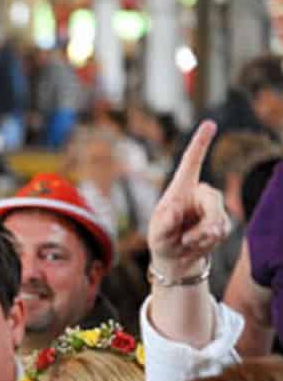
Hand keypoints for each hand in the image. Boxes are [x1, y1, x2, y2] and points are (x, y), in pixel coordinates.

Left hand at [147, 120, 230, 276]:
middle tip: (199, 236)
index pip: (192, 162)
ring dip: (203, 236)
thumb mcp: (157, 234)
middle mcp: (199, 193)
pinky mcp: (222, 222)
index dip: (200, 143)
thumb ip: (164, 223)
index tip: (209, 123)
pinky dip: (207, 242)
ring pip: (218, 219)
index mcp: (181, 188)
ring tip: (186, 242)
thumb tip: (175, 208)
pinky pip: (222, 231)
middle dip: (208, 220)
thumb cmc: (162, 239)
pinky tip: (195, 244)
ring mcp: (212, 207)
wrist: (174, 257)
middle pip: (213, 199)